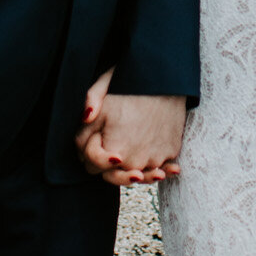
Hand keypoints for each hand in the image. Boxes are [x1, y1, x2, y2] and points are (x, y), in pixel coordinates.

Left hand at [75, 71, 185, 185]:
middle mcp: (134, 162)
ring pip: (136, 172)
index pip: (91, 167)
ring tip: (133, 154)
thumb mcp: (101, 94)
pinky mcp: (171, 154)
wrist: (167, 79)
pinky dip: (153, 162)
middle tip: (110, 153)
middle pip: (113, 176)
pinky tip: (152, 154)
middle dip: (108, 165)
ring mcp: (155, 160)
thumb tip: (84, 125)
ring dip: (131, 167)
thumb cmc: (131, 84)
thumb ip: (86, 118)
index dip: (89, 153)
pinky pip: (157, 165)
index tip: (96, 140)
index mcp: (113, 151)